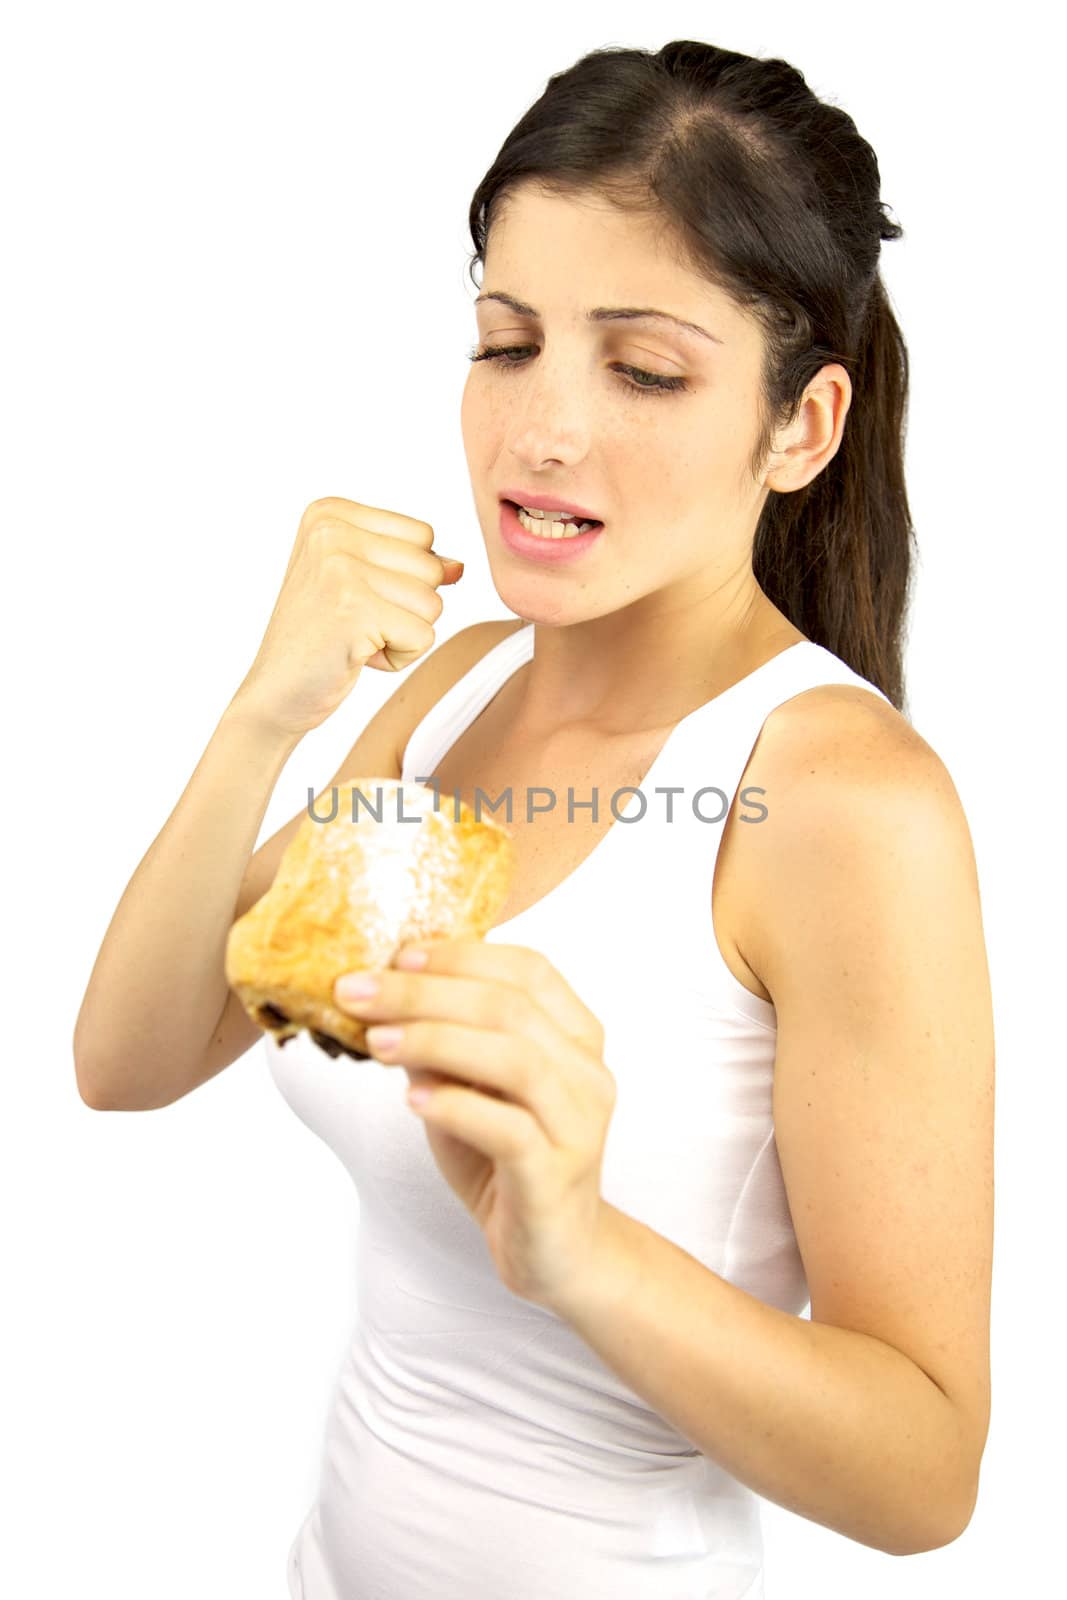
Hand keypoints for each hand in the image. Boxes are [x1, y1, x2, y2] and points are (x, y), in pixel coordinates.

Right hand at [230, 496, 463, 738]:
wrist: (276, 692)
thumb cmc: (321, 637)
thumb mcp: (362, 583)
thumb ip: (410, 565)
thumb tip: (458, 566)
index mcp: (329, 513)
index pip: (423, 536)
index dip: (404, 578)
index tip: (354, 598)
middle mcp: (330, 531)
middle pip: (431, 567)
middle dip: (406, 608)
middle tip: (354, 623)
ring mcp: (340, 568)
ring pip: (433, 603)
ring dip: (403, 633)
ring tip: (355, 638)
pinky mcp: (354, 610)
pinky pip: (424, 637)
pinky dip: (399, 657)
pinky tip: (357, 656)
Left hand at [332, 940, 616, 1312]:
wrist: (556, 1251)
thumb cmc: (507, 1160)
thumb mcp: (471, 1088)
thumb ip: (443, 1043)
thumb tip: (379, 993)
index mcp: (576, 1035)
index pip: (528, 970)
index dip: (461, 955)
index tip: (396, 956)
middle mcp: (587, 1071)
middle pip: (510, 1007)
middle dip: (424, 992)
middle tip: (357, 991)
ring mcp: (579, 1124)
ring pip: (513, 1059)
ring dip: (435, 1041)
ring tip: (375, 1042)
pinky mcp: (556, 1174)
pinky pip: (508, 1129)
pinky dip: (456, 1106)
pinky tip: (412, 1099)